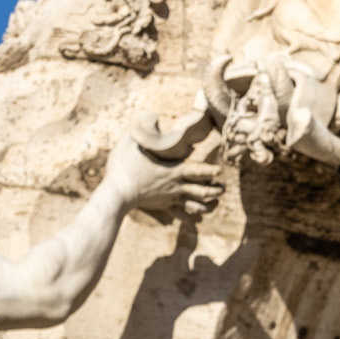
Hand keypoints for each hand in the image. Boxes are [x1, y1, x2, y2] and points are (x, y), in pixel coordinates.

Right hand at [103, 112, 224, 221]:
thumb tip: (154, 116)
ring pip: (195, 206)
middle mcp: (175, 187)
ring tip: (215, 204)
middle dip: (215, 190)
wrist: (116, 194)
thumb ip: (144, 126)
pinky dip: (191, 219)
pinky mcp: (163, 207)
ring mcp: (170, 199)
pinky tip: (197, 222)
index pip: (198, 171)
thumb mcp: (131, 139)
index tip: (220, 170)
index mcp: (173, 171)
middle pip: (202, 191)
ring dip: (208, 205)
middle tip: (223, 188)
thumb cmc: (123, 166)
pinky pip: (182, 215)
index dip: (211, 171)